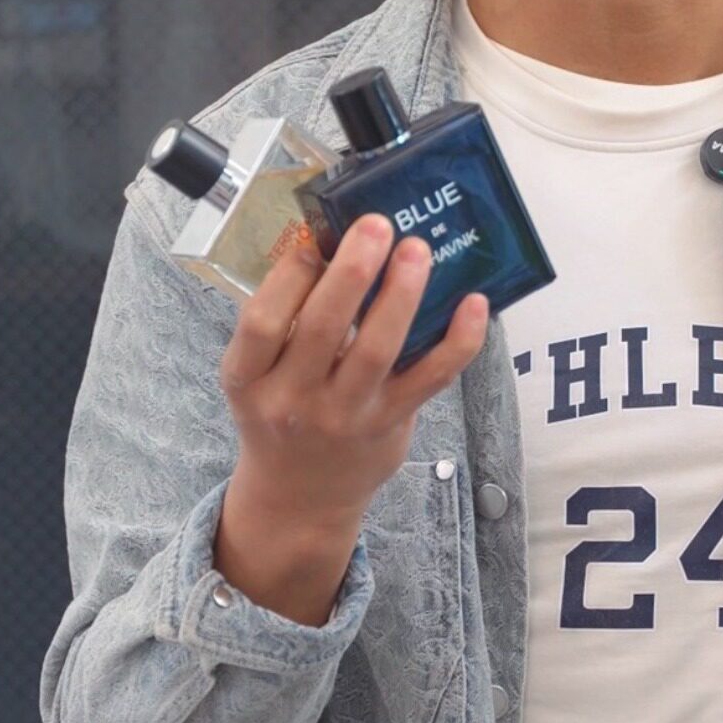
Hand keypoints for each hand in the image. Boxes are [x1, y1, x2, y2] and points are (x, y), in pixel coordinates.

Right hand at [219, 214, 489, 531]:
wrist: (299, 497)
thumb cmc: (282, 414)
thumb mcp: (262, 374)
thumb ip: (289, 321)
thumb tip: (338, 243)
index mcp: (248, 379)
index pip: (262, 323)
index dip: (288, 277)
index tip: (315, 240)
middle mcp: (292, 400)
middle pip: (321, 328)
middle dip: (351, 270)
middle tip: (376, 225)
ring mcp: (344, 416)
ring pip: (376, 350)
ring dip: (400, 295)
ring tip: (417, 250)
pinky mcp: (389, 423)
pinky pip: (430, 378)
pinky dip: (458, 341)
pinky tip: (474, 304)